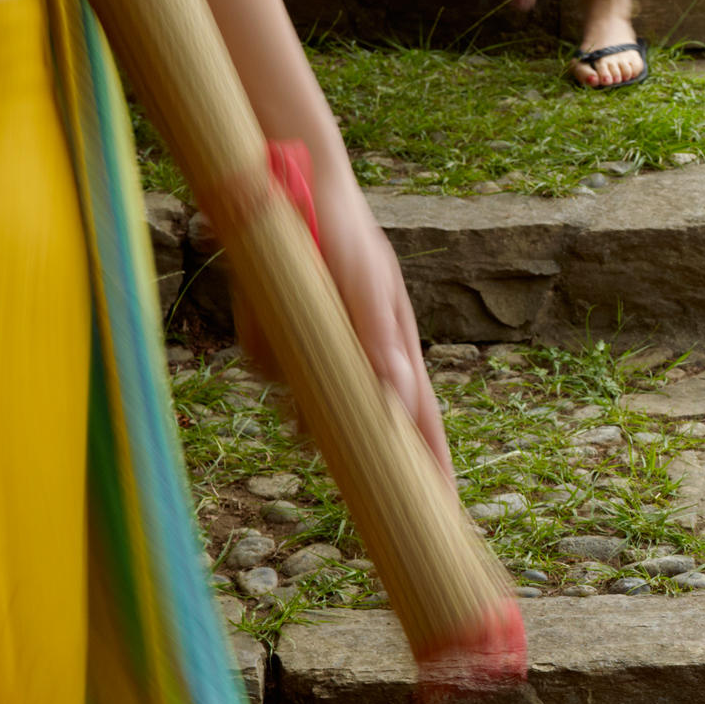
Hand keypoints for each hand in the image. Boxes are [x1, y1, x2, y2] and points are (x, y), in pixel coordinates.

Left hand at [233, 151, 454, 485]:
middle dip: (349, 444)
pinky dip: (259, 340)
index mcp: (395, 351)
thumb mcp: (368, 290)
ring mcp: (317, 349)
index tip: (445, 514)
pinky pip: (263, 361)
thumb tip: (398, 402)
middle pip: (357, 424)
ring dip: (290, 375)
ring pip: (299, 394)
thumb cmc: (343, 240)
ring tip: (286, 317)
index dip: (434, 469)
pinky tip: (260, 304)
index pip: (423, 425)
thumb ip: (382, 347)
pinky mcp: (276, 334)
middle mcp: (358, 358)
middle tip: (358, 486)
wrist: (285, 189)